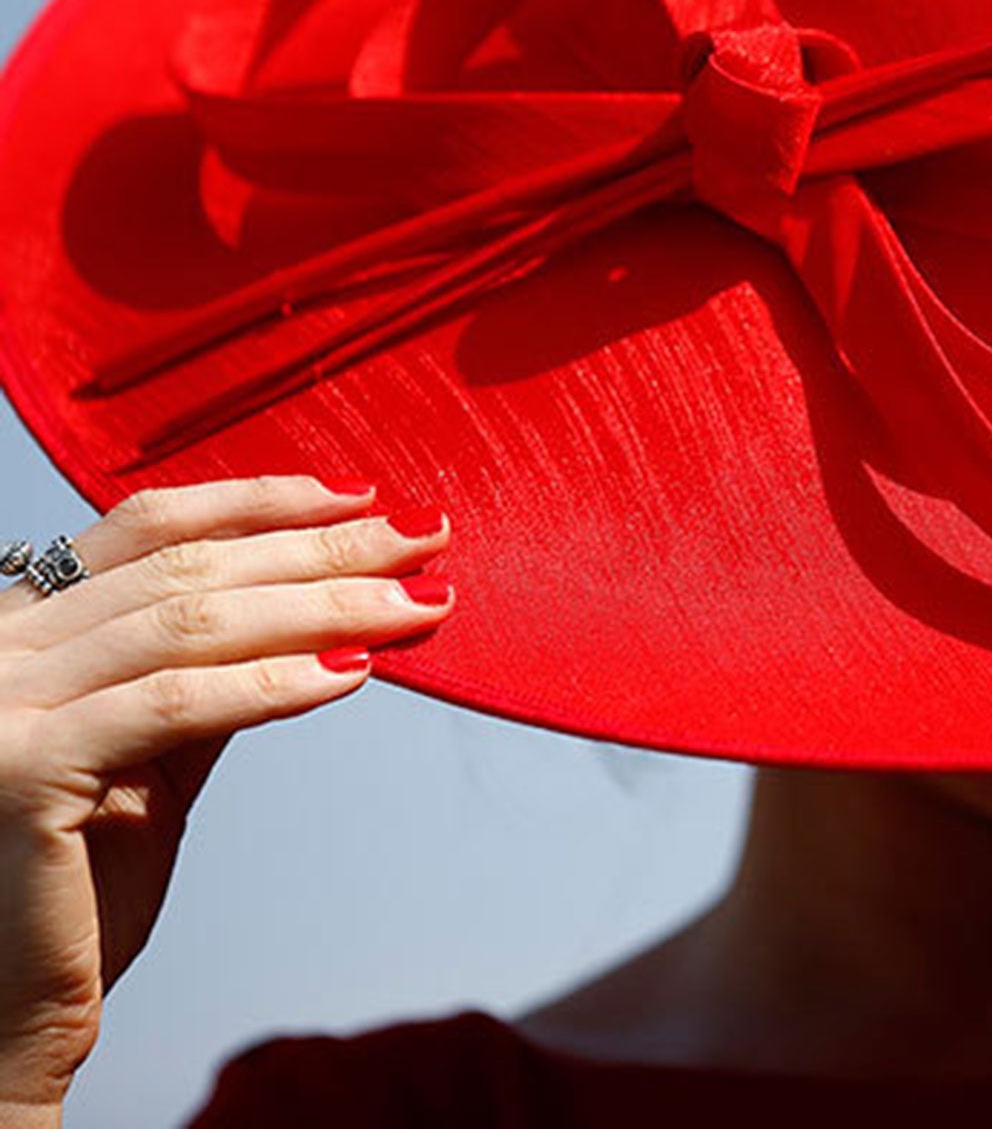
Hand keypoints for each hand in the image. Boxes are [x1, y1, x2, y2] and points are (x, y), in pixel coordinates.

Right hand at [0, 478, 452, 1113]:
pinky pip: (175, 705)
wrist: (6, 1016)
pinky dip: (274, 682)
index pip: (148, 529)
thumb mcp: (153, 758)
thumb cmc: (75, 889)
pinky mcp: (24, 773)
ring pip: (190, 627)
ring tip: (416, 603)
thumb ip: (205, 679)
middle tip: (427, 538)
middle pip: (187, 571)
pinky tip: (353, 673)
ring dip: (324, 606)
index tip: (364, 499)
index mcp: (19, 631)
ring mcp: (0, 708)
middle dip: (321, 550)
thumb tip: (314, 611)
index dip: (260, 504)